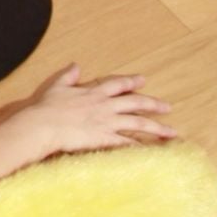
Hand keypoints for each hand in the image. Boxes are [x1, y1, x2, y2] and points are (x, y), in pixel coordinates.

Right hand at [23, 62, 176, 158]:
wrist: (44, 124)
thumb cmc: (48, 106)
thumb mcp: (58, 86)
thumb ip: (69, 76)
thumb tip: (76, 65)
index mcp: (94, 92)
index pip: (118, 84)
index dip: (132, 82)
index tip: (144, 80)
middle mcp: (105, 105)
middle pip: (135, 103)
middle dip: (153, 104)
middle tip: (168, 107)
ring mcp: (107, 122)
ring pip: (138, 123)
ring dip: (156, 128)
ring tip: (172, 132)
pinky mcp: (105, 138)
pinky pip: (127, 144)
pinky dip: (141, 148)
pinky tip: (152, 152)